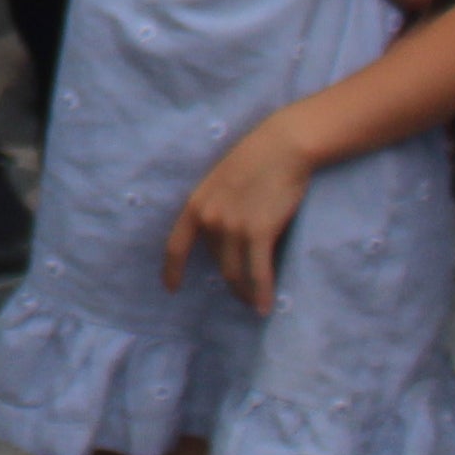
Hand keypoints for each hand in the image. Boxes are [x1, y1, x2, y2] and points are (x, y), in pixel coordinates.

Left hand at [163, 121, 318, 312]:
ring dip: (246, 294)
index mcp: (196, 204)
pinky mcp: (259, 231)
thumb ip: (216, 210)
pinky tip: (265, 308)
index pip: (176, 245)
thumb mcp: (220, 183)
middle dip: (231, 282)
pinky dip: (262, 294)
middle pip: (218, 263)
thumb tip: (221, 242)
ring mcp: (233, 225)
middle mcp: (210, 218)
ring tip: (254, 304)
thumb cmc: (254, 161)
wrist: (282, 146)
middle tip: (243, 294)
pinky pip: (259, 273)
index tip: (172, 288)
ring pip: (236, 274)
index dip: (172, 270)